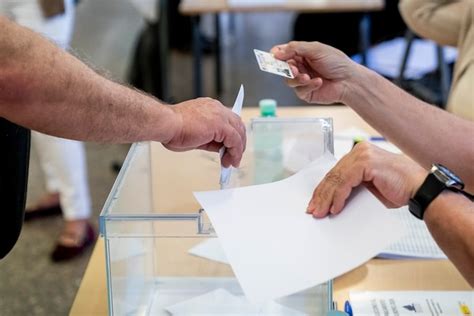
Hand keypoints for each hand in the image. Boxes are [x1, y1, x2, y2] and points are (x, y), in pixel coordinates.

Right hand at [164, 97, 245, 167]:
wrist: (166, 124)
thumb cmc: (173, 129)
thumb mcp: (197, 135)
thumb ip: (210, 140)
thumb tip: (220, 148)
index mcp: (210, 107)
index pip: (229, 120)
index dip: (233, 135)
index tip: (231, 148)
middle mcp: (217, 108)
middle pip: (237, 125)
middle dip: (239, 142)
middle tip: (235, 157)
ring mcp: (220, 115)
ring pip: (238, 133)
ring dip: (238, 149)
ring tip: (233, 162)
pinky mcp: (220, 124)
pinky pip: (235, 140)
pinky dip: (235, 152)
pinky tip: (231, 160)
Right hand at [270, 41, 357, 103]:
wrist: (349, 80)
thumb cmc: (336, 62)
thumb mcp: (315, 49)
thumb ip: (295, 49)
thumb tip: (277, 52)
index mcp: (302, 54)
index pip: (283, 52)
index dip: (276, 54)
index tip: (273, 56)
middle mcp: (300, 66)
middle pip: (282, 68)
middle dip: (287, 69)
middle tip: (293, 69)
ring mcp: (302, 80)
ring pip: (288, 80)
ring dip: (297, 78)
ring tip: (307, 77)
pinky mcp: (306, 93)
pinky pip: (299, 90)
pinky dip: (308, 86)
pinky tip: (318, 82)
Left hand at [307, 142, 426, 217]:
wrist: (420, 189)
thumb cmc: (399, 189)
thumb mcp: (370, 188)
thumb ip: (353, 189)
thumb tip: (333, 202)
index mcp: (360, 154)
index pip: (336, 173)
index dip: (323, 189)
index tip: (315, 203)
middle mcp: (360, 150)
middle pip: (333, 175)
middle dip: (321, 195)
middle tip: (313, 211)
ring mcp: (363, 155)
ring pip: (336, 178)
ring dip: (326, 198)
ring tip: (319, 212)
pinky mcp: (366, 163)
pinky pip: (345, 182)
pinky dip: (338, 196)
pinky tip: (334, 208)